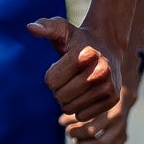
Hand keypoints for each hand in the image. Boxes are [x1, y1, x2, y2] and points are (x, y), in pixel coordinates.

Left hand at [29, 18, 129, 143]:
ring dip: (68, 100)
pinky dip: (79, 109)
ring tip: (77, 85)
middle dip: (58, 89)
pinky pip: (83, 116)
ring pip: (70, 108)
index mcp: (86, 54)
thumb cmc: (78, 40)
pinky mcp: (113, 98)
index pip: (51, 81)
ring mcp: (109, 85)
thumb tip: (31, 28)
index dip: (51, 76)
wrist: (106, 47)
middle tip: (69, 78)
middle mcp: (101, 70)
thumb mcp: (62, 30)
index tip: (62, 66)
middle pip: (60, 96)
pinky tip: (86, 94)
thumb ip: (46, 27)